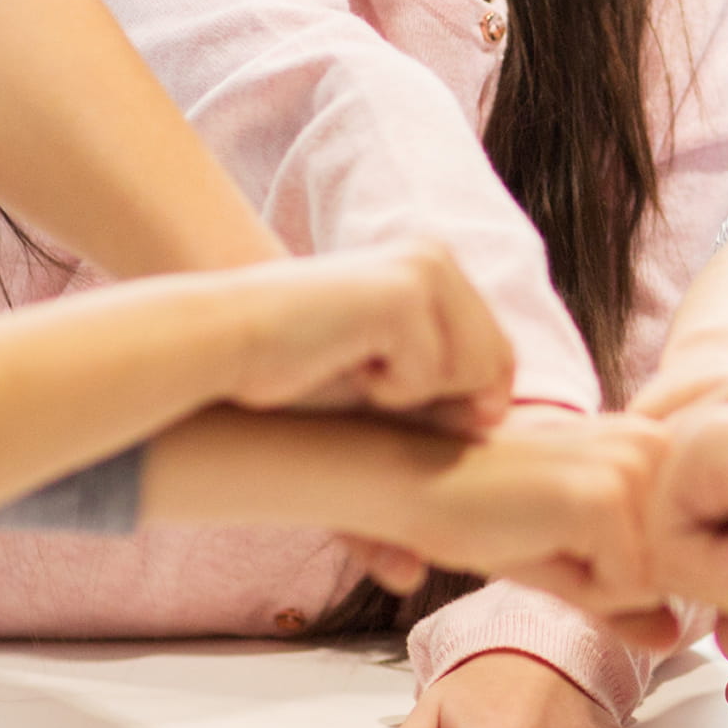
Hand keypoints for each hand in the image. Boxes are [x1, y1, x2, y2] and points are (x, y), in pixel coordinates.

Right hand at [212, 239, 515, 426]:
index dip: (481, 402)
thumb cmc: (296, 371)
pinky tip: (343, 361)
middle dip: (444, 400)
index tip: (430, 418)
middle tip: (373, 385)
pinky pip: (428, 378)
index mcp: (435, 265)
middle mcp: (437, 257)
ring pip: (468, 374)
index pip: (500, 351)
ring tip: (355, 367)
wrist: (228, 341)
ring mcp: (423, 271)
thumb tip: (468, 471)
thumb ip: (435, 399)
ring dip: (412, 395)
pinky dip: (387, 391)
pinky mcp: (403, 296)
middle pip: (495, 364)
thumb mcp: (383, 382)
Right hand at [347, 410, 666, 615]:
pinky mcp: (603, 497)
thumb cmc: (481, 512)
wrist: (411, 482)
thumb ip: (625, 598)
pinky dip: (579, 589)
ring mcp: (632, 467)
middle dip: (610, 582)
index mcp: (651, 442)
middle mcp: (654, 445)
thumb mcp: (568, 560)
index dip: (619, 574)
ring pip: (653, 584)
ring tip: (539, 538)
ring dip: (594, 586)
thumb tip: (674, 638)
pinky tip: (533, 542)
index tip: (561, 534)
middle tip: (545, 538)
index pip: (678, 553)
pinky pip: (627, 588)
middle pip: (672, 570)